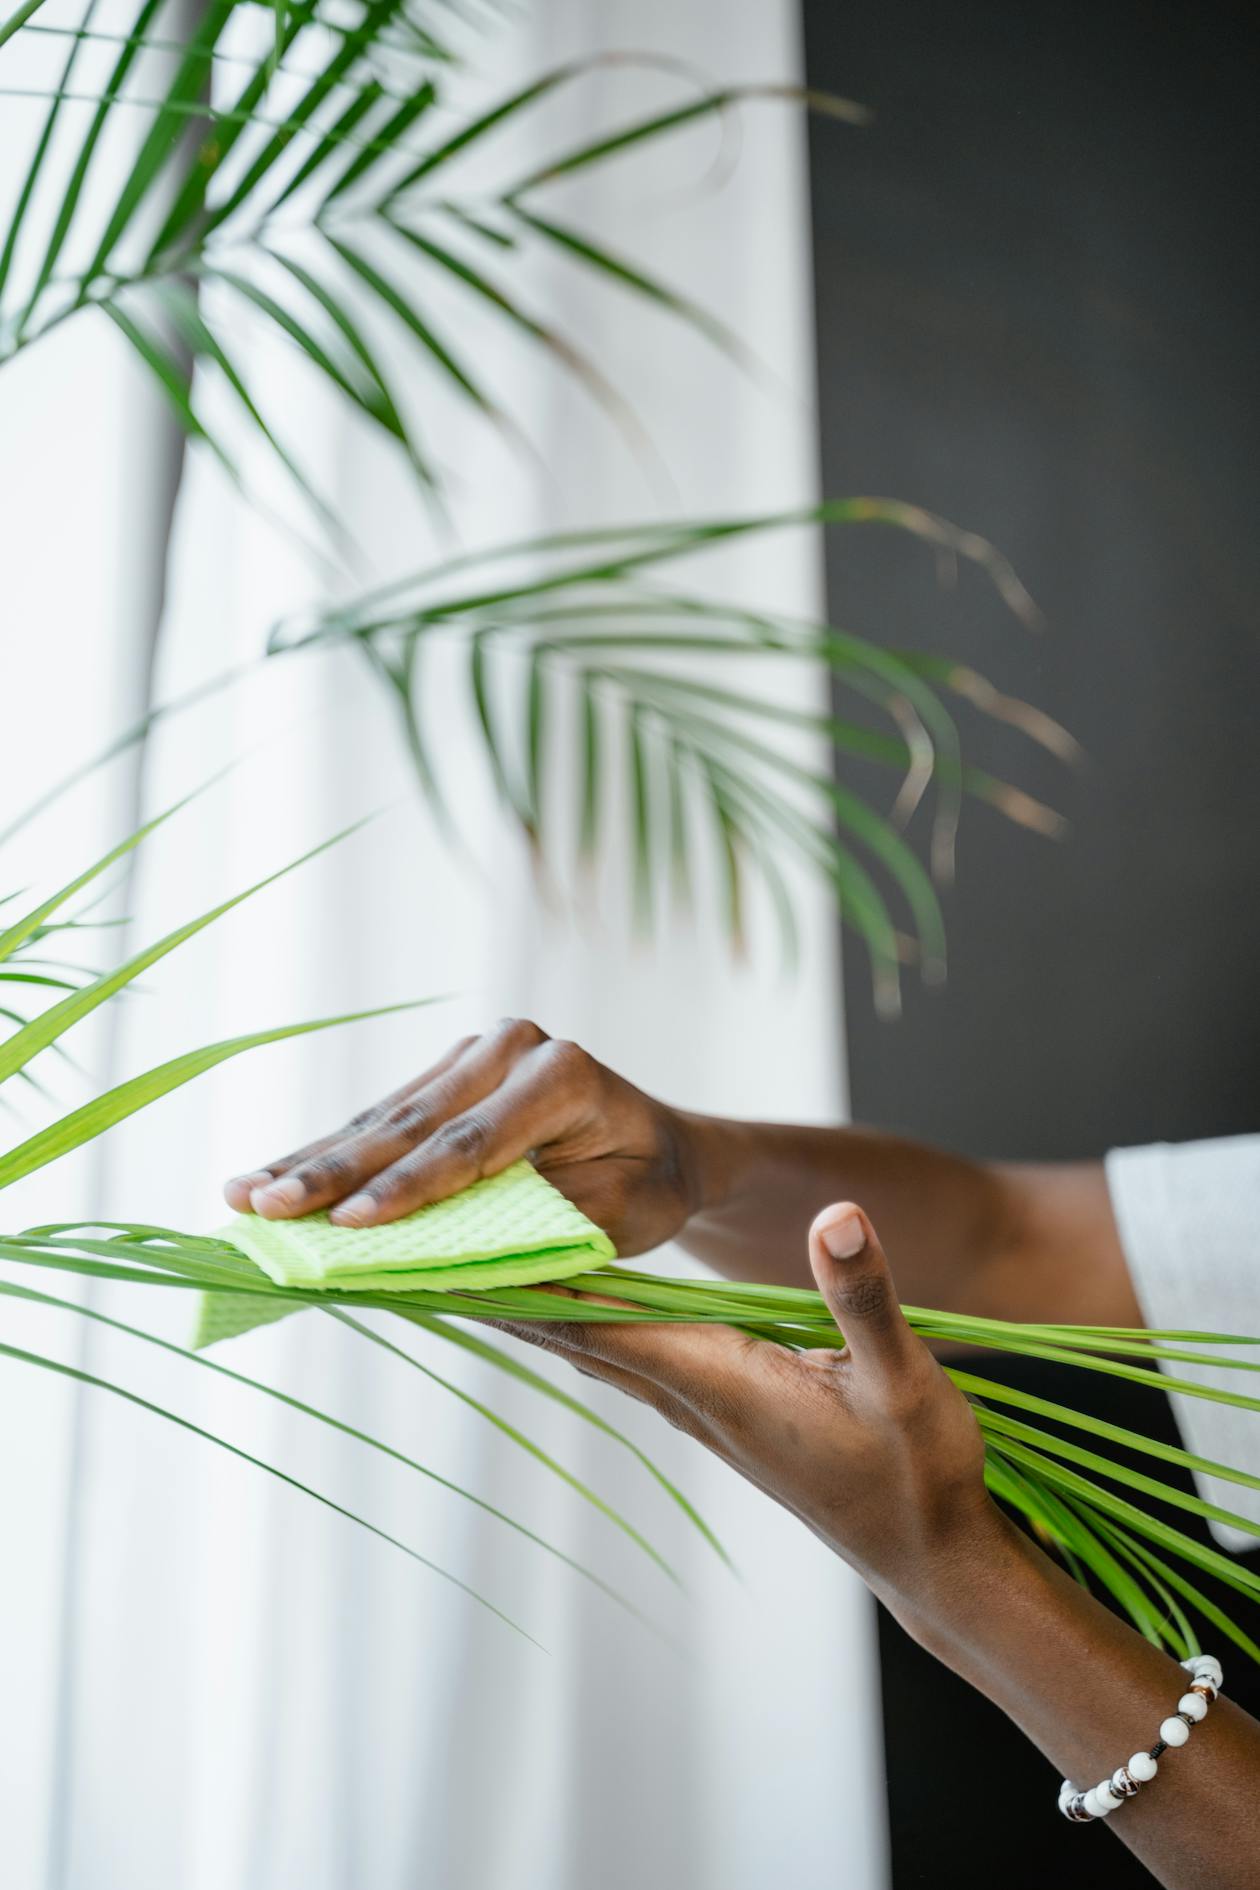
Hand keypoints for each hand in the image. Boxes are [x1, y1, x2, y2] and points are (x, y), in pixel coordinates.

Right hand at [223, 1018, 704, 1253]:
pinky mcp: (448, 1073)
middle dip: (334, 1172)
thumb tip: (461, 1259)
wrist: (665, 1144)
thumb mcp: (624, 1216)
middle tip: (263, 1208)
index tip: (349, 1226)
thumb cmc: (650, 1185)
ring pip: (385, 1117)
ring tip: (241, 1195)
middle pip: (414, 1122)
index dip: (409, 1188)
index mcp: (563, 1073)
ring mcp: (475, 1053)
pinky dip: (326, 1152)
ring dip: (311, 1160)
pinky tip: (267, 1175)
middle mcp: (512, 1047)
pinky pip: (383, 1118)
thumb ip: (546, 1227)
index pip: (473, 1141)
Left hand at [497, 1202, 1005, 1623]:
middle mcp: (695, 1399)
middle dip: (507, 1292)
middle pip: (577, 1337)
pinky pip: (633, 1357)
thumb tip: (835, 1216)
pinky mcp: (724, 1415)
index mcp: (721, 1380)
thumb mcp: (906, 1379)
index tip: (459, 1257)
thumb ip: (863, 1297)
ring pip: (600, 1348)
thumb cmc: (917, 1474)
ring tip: (479, 1263)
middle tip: (432, 1249)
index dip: (529, 1286)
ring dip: (540, 1307)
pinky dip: (590, 1323)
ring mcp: (705, 1412)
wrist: (930, 1556)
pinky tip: (575, 1302)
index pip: (602, 1324)